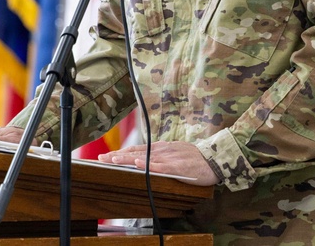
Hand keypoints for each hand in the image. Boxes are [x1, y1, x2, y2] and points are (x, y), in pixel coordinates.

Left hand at [98, 141, 217, 185]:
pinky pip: (160, 166)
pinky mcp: (177, 166)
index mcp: (160, 148)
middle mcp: (161, 150)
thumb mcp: (174, 153)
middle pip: (135, 152)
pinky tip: (138, 165)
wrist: (214, 159)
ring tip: (113, 160)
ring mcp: (169, 158)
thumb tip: (143, 161)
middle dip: (117, 156)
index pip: (136, 150)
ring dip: (127, 159)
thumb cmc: (194, 159)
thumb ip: (159, 157)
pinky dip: (148, 165)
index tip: (105, 156)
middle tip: (100, 158)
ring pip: (144, 158)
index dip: (120, 153)